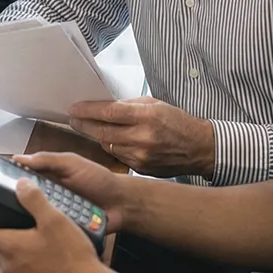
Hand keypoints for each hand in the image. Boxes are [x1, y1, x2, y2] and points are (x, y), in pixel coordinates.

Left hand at [0, 177, 106, 272]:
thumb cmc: (71, 255)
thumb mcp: (54, 220)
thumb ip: (34, 200)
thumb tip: (19, 184)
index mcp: (9, 248)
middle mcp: (9, 267)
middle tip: (7, 217)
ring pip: (9, 260)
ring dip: (13, 248)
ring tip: (28, 233)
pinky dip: (26, 262)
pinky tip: (43, 254)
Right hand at [11, 151, 131, 231]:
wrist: (122, 205)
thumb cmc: (98, 179)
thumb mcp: (72, 163)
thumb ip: (47, 160)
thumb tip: (17, 158)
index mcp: (45, 178)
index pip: (20, 179)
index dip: (6, 181)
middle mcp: (45, 197)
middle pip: (22, 200)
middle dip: (13, 204)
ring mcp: (52, 215)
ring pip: (31, 218)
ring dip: (24, 221)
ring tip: (7, 225)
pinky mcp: (60, 232)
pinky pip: (46, 233)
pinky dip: (39, 235)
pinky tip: (27, 239)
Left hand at [68, 96, 215, 177]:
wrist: (199, 148)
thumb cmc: (177, 122)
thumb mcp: (154, 104)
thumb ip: (128, 105)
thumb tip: (103, 106)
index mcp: (146, 116)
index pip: (109, 113)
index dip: (87, 111)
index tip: (73, 108)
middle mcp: (143, 137)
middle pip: (103, 131)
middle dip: (84, 124)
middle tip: (73, 119)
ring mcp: (141, 156)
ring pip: (108, 145)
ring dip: (96, 136)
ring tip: (88, 128)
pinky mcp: (141, 168)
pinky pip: (118, 157)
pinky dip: (112, 147)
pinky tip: (110, 141)